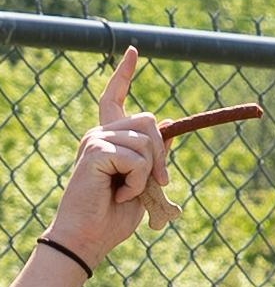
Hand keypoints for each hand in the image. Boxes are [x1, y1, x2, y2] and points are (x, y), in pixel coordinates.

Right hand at [48, 48, 175, 272]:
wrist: (91, 235)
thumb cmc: (115, 213)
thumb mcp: (144, 180)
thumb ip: (153, 154)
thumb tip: (171, 126)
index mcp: (109, 137)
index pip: (115, 97)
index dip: (125, 73)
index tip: (133, 50)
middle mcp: (99, 132)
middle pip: (151, 121)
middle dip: (163, 154)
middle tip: (156, 182)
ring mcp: (94, 139)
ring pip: (148, 142)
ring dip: (149, 174)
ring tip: (127, 191)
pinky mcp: (94, 151)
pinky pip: (137, 160)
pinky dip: (137, 183)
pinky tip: (119, 193)